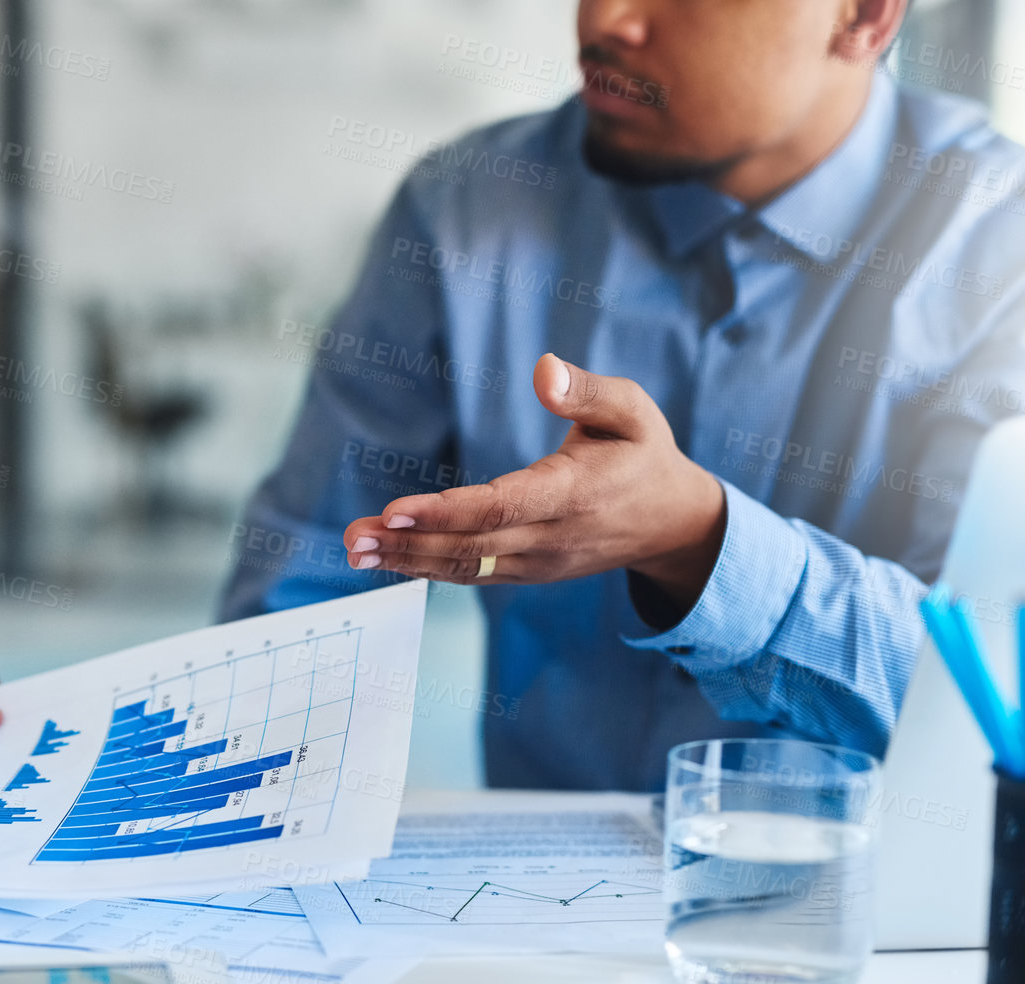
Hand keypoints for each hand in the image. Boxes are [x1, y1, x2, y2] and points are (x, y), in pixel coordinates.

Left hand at [342, 353, 727, 602]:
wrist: (672, 523)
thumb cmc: (644, 454)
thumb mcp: (632, 410)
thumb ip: (587, 390)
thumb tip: (542, 369)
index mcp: (573, 494)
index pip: (500, 507)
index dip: (446, 512)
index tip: (396, 508)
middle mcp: (550, 537)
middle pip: (469, 546)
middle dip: (408, 543)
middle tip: (353, 538)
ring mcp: (537, 562)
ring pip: (465, 566)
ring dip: (407, 560)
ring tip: (355, 549)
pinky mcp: (527, 571)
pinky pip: (472, 573)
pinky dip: (426, 567)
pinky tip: (388, 556)